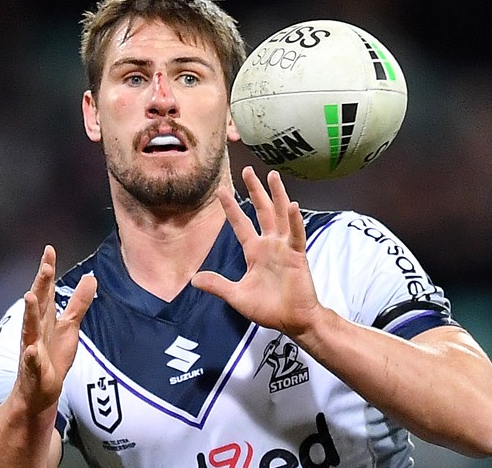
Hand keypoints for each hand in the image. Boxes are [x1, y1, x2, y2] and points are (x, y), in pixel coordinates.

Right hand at [12, 246, 96, 413]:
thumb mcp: (70, 327)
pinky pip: (32, 362)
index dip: (47, 270)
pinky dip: (31, 356)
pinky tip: (31, 350)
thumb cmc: (53, 356)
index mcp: (45, 318)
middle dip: (41, 284)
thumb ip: (79, 303)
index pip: (47, 290)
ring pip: (30, 328)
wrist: (40, 391)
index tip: (49, 250)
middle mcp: (36, 329)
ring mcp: (32, 349)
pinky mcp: (34, 370)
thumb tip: (91, 277)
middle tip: (45, 265)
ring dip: (30, 313)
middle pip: (39, 303)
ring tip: (30, 296)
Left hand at [192, 168, 328, 336]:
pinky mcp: (297, 255)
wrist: (292, 321)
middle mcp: (269, 245)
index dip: (231, 208)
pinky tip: (292, 205)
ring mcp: (285, 248)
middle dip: (254, 191)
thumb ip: (218, 285)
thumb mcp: (236, 296)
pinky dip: (295, 221)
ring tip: (273, 176)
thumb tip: (194, 280)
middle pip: (261, 211)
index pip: (240, 224)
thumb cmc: (268, 309)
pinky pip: (296, 234)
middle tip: (248, 170)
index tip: (222, 191)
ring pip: (280, 215)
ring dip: (277, 195)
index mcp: (254, 252)